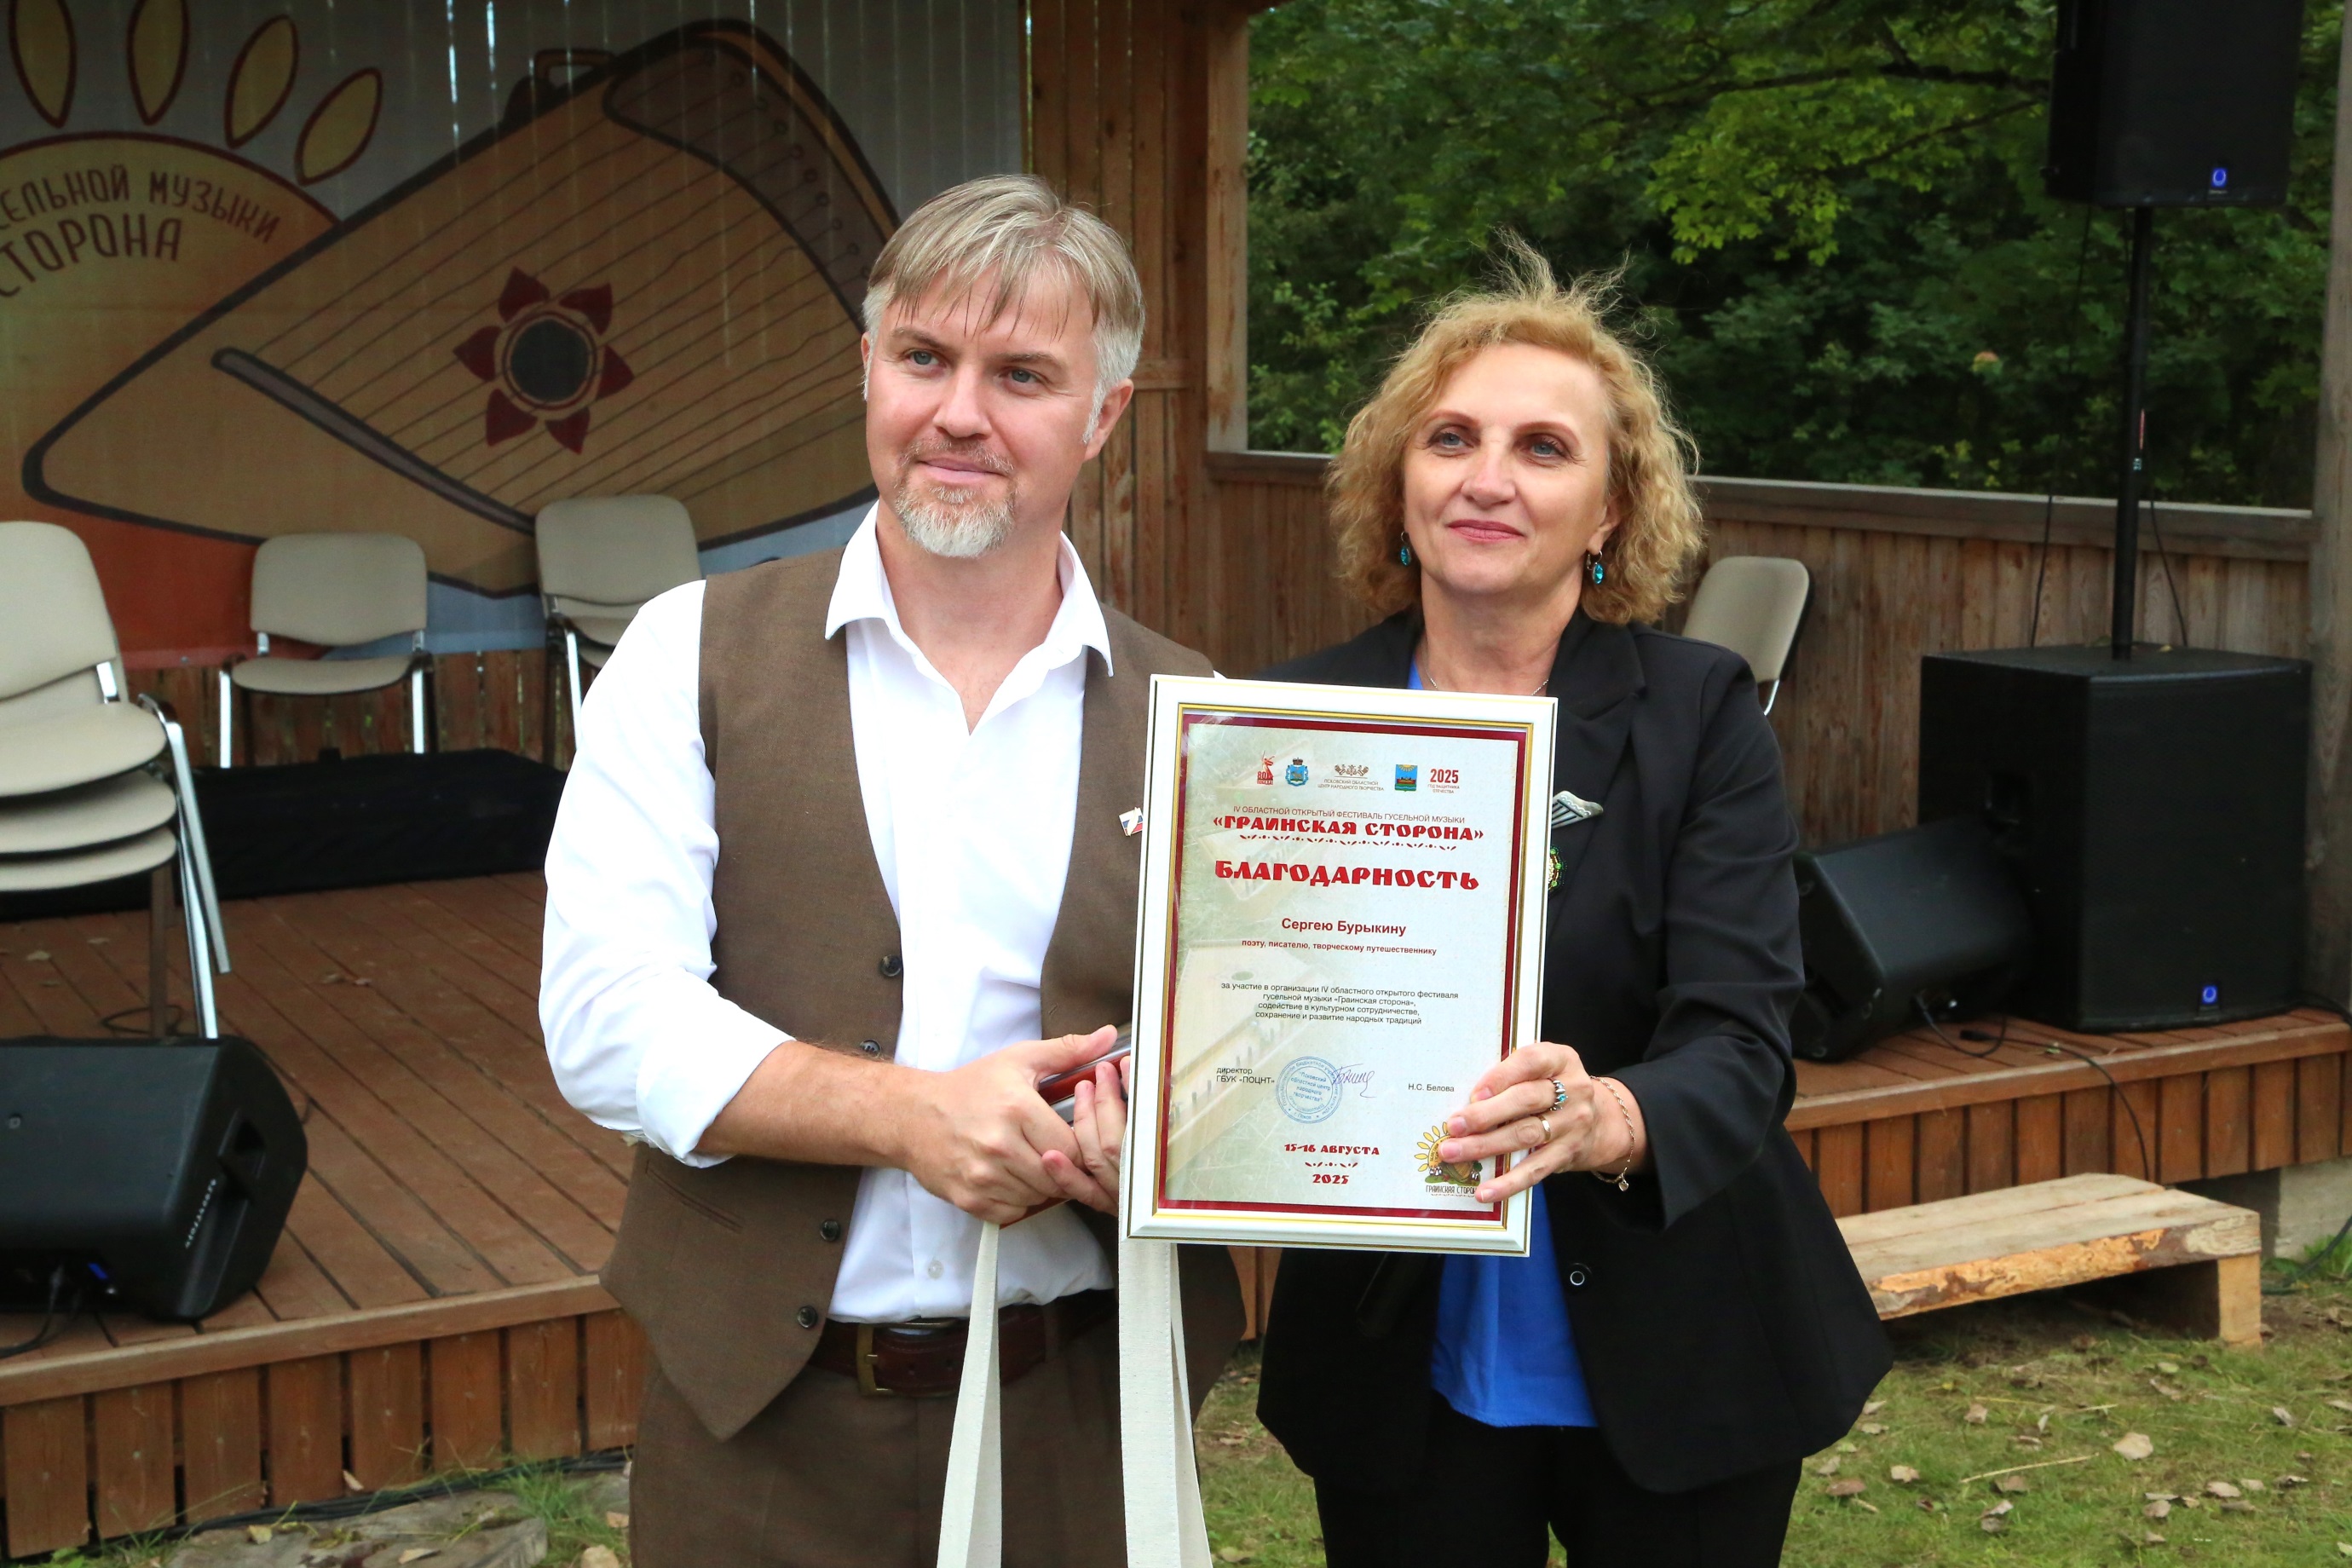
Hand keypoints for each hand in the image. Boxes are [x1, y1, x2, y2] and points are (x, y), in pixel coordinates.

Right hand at [896, 1026, 1120, 1222]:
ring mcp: (982, 1176)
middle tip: (1051, 1152)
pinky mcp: (968, 1198)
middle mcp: (999, 1145)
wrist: (913, 1115)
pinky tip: (1010, 1178)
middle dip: (1061, 1168)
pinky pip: (1013, 1212)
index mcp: (1017, 1109)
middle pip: (1056, 1177)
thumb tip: (1108, 1037)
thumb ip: (1067, 1051)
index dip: (1078, 1147)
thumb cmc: (969, 1087)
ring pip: (1037, 1198)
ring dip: (1040, 1185)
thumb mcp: (1018, 1059)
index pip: (1072, 1147)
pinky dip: (1018, 1200)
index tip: (1070, 1139)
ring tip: (1029, 1161)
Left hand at [1434, 1041, 1647, 1204]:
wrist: (1600, 1120)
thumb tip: (1465, 1099)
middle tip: (1454, 1125)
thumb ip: (1512, 1074)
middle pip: (1526, 1100)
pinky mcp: (1568, 1153)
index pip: (1532, 1061)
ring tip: (1454, 1152)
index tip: (1474, 1093)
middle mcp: (1573, 1089)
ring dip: (1486, 1146)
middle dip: (1486, 1114)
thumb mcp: (1541, 1069)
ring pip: (1526, 1135)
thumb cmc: (1553, 1088)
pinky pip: (1535, 1169)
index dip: (1502, 1076)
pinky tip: (1484, 1191)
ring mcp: (1573, 1123)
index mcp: (1561, 1059)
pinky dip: (1508, 1182)